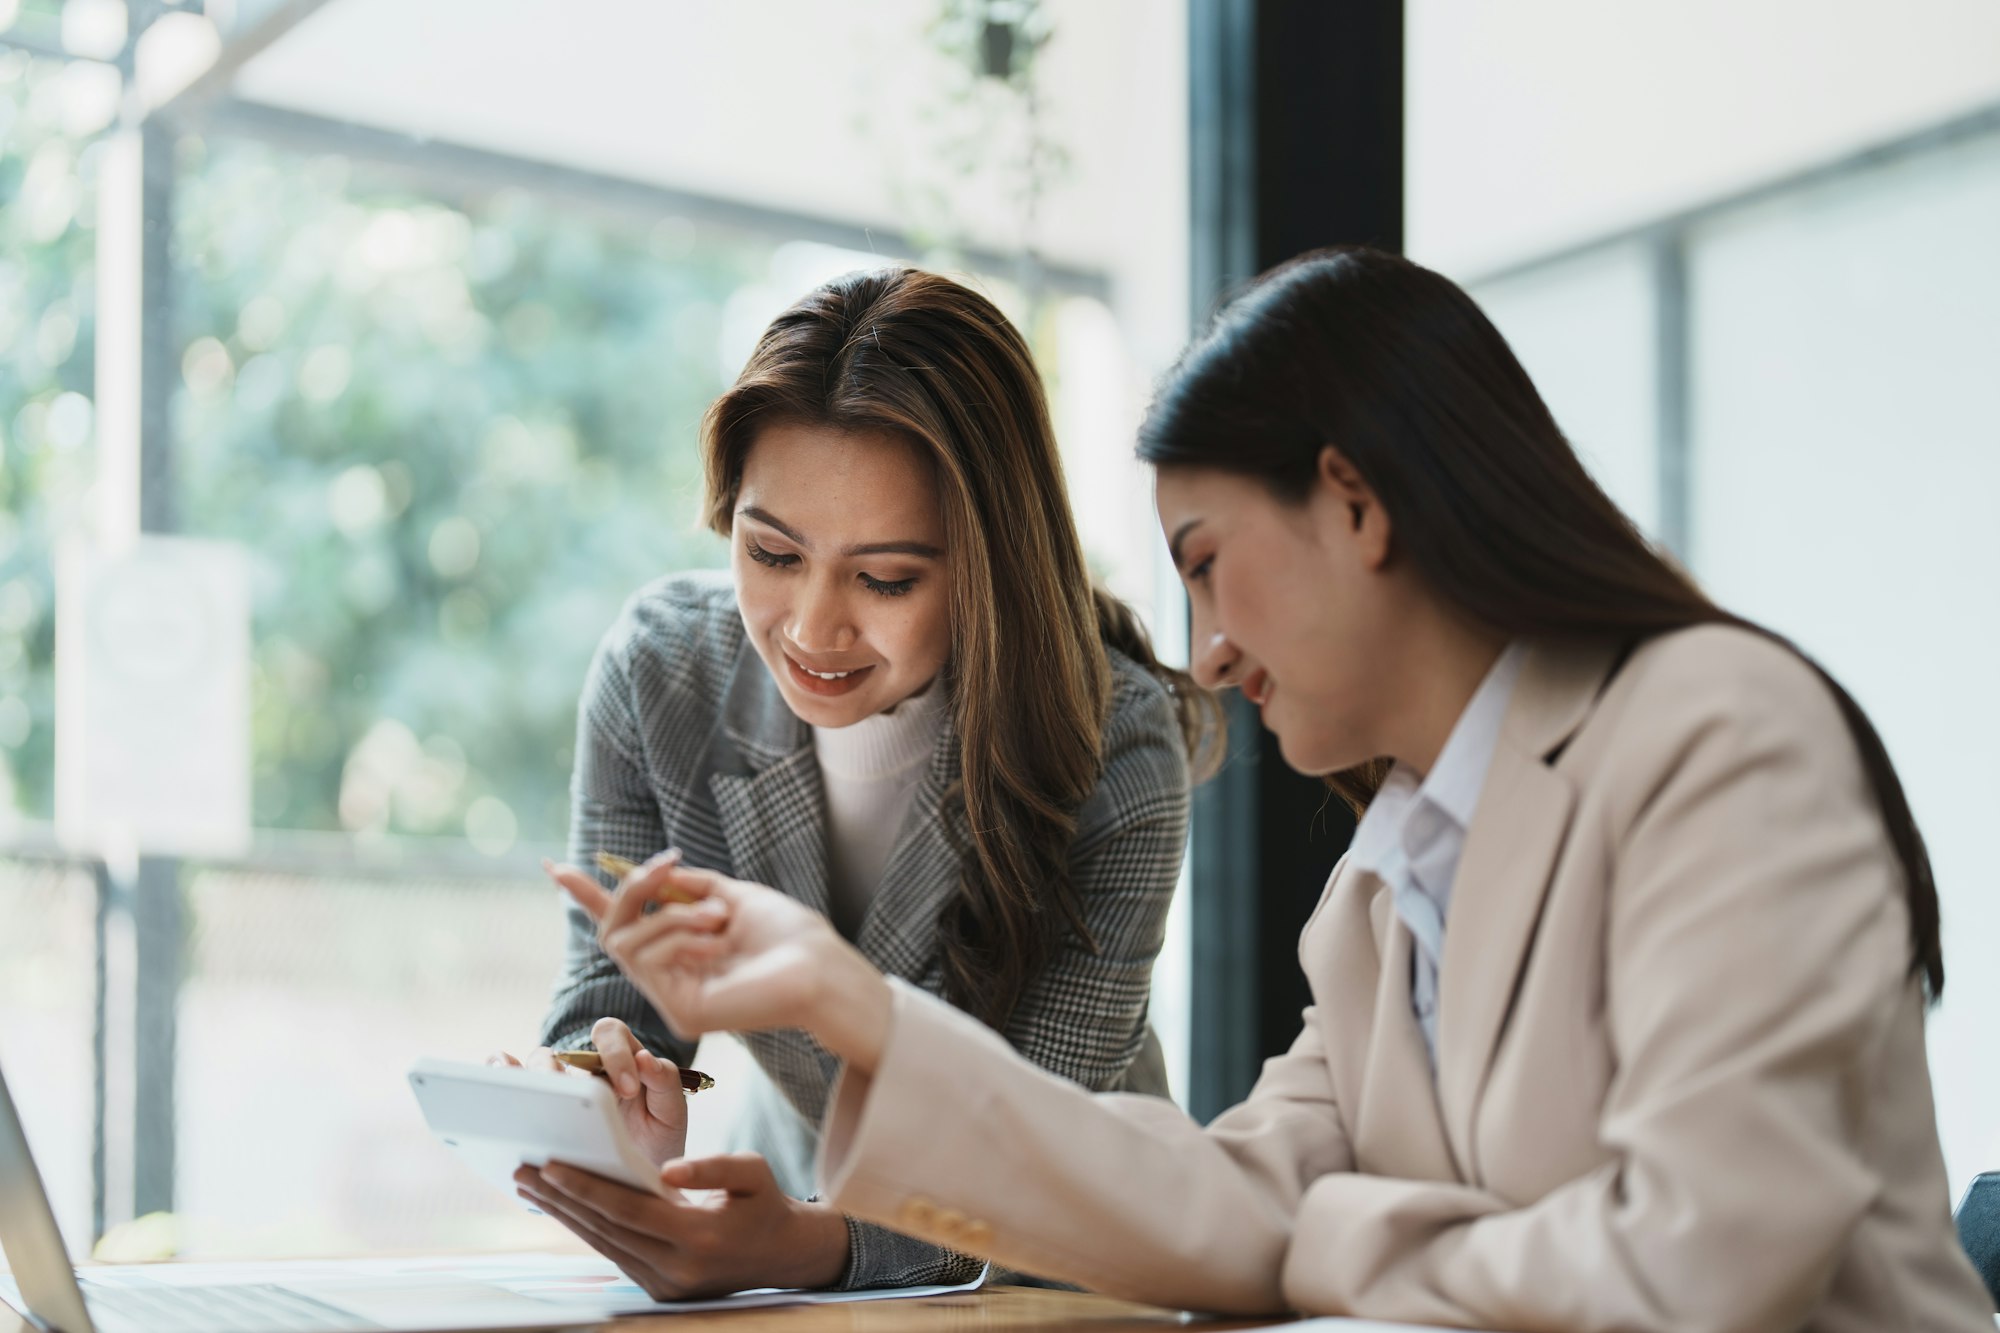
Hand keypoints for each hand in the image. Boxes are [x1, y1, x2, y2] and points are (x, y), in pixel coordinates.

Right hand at [488, 1018, 687, 1166]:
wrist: (640, 1180)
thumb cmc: (657, 1140)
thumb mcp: (671, 1114)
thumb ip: (666, 1083)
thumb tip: (645, 1059)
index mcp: (622, 1060)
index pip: (611, 1033)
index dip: (615, 1054)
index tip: (626, 1090)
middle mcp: (586, 1068)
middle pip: (564, 1050)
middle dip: (564, 1072)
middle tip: (570, 1098)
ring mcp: (559, 1087)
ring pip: (535, 1065)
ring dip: (531, 1078)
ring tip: (529, 1100)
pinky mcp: (536, 1105)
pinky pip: (510, 1077)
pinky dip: (500, 1073)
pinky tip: (495, 1091)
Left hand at [513, 1154, 849, 1298]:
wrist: (784, 1255)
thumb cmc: (766, 1204)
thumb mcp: (753, 1171)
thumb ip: (712, 1167)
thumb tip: (667, 1169)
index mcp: (697, 1237)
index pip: (627, 1210)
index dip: (586, 1188)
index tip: (551, 1165)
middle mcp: (676, 1268)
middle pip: (605, 1230)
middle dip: (561, 1199)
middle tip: (523, 1171)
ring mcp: (666, 1285)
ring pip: (604, 1246)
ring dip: (566, 1216)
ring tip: (532, 1188)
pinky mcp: (660, 1290)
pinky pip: (615, 1255)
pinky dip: (588, 1230)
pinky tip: (566, 1209)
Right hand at [542, 854, 893, 1072]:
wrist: (820, 966)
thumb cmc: (786, 934)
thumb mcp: (731, 895)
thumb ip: (687, 887)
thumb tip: (649, 873)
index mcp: (682, 946)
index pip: (625, 923)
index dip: (589, 896)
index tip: (554, 866)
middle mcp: (670, 974)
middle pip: (613, 929)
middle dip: (632, 888)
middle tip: (668, 864)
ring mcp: (671, 997)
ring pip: (626, 941)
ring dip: (670, 915)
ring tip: (717, 916)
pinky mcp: (679, 1013)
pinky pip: (648, 959)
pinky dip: (678, 937)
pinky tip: (715, 942)